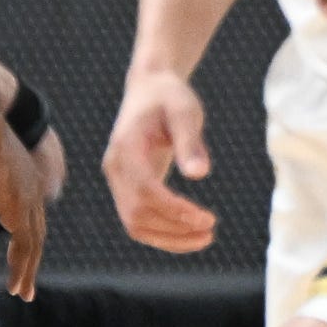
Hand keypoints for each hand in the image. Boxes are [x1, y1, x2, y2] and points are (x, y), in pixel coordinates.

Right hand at [105, 67, 216, 251]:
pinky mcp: (127, 187)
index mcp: (126, 149)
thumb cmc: (170, 97)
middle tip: (210, 232)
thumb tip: (200, 175)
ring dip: (168, 237)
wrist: (150, 88)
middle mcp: (115, 169)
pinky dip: (163, 231)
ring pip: (135, 224)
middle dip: (173, 229)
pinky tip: (189, 233)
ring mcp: (118, 180)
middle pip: (136, 215)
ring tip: (205, 238)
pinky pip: (139, 218)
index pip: (145, 191)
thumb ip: (190, 142)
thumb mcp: (185, 111)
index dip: (173, 209)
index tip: (205, 218)